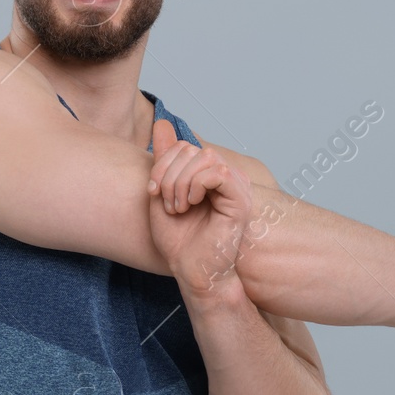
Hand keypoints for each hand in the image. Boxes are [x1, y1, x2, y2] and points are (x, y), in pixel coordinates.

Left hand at [146, 118, 255, 289]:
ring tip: (179, 207)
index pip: (184, 146)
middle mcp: (226, 177)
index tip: (154, 192)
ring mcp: (237, 188)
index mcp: (209, 175)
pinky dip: (197, 186)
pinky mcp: (241, 201)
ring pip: (205, 158)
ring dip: (181, 183)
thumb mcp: (161, 193)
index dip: (162, 163)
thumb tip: (161, 123)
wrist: (190, 271)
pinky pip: (218, 173)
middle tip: (167, 203)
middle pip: (192, 149)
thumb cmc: (179, 240)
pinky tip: (191, 205)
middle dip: (169, 174)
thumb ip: (164, 160)